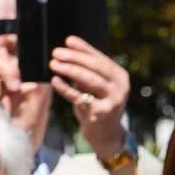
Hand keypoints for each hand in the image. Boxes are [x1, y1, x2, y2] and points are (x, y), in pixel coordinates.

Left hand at [50, 36, 130, 161]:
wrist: (106, 134)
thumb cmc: (97, 104)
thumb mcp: (96, 85)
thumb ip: (87, 69)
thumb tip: (68, 47)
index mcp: (120, 76)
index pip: (100, 58)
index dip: (84, 48)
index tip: (68, 40)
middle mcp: (120, 87)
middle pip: (96, 67)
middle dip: (75, 58)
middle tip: (56, 52)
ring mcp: (113, 101)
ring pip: (90, 80)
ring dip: (70, 70)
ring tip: (53, 64)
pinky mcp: (100, 114)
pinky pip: (80, 97)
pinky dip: (65, 88)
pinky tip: (55, 81)